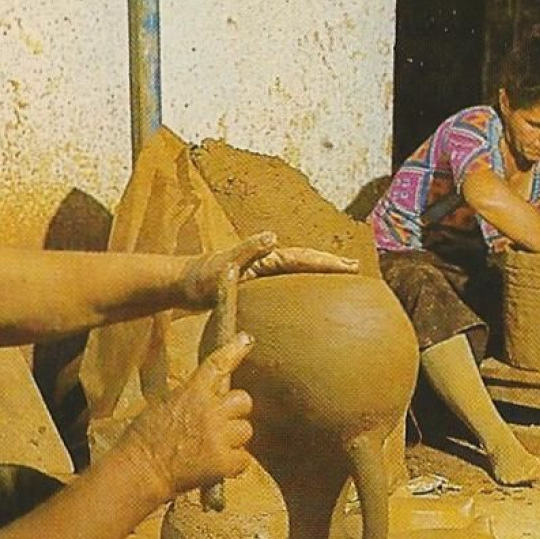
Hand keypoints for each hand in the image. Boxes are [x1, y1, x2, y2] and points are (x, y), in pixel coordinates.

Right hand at [116, 333, 255, 501]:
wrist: (140, 471)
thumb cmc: (144, 440)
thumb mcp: (163, 404)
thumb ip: (190, 397)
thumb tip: (209, 396)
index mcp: (191, 392)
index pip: (218, 365)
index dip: (235, 350)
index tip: (247, 339)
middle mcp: (209, 410)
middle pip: (244, 400)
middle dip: (235, 412)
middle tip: (218, 426)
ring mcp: (219, 435)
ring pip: (246, 431)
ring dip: (234, 440)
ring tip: (210, 449)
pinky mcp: (224, 461)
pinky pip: (244, 459)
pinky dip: (232, 464)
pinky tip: (213, 466)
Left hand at [179, 231, 357, 307]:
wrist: (182, 284)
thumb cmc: (201, 278)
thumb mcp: (224, 264)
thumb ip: (246, 250)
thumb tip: (273, 236)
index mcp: (265, 258)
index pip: (302, 258)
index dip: (327, 262)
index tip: (350, 266)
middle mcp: (266, 263)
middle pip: (305, 262)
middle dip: (331, 265)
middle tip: (356, 269)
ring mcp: (262, 275)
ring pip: (298, 274)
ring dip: (319, 276)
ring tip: (341, 283)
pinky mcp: (257, 288)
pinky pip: (287, 288)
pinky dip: (302, 290)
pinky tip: (308, 302)